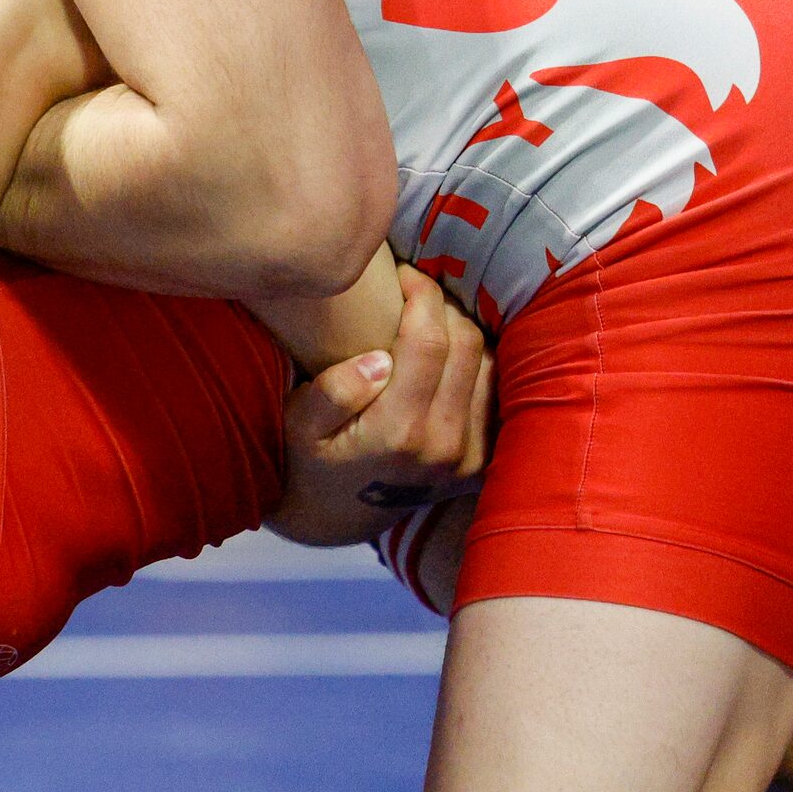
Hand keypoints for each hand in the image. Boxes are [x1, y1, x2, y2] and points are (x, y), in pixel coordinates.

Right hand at [269, 263, 494, 545]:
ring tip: (428, 319)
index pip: (430, 341)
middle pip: (467, 345)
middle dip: (443, 305)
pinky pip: (493, 390)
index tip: (402, 275)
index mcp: (398, 432)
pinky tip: (447, 351)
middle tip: (412, 292)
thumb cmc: (310, 460)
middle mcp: (445, 446)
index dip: (421, 295)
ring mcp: (469, 457)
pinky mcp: (481, 462)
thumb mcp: (299, 426)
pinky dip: (476, 360)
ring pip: (488, 363)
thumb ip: (332, 393)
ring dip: (462, 330)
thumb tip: (379, 359)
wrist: (336, 515)